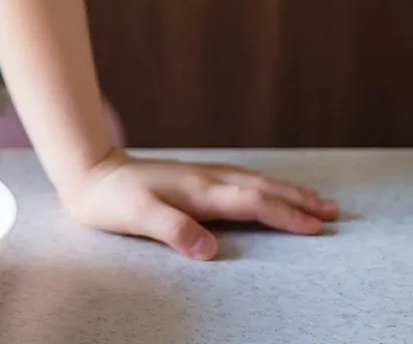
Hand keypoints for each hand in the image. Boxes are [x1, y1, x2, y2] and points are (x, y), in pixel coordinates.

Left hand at [62, 149, 338, 260]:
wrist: (88, 170)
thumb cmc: (111, 198)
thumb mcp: (137, 216)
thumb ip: (173, 230)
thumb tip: (209, 248)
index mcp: (198, 191)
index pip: (251, 202)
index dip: (284, 214)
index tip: (316, 226)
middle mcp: (203, 179)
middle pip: (259, 187)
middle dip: (296, 198)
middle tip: (331, 210)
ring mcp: (197, 176)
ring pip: (250, 180)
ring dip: (283, 189)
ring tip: (312, 198)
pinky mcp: (190, 178)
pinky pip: (237, 180)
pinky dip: (261, 185)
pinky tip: (263, 189)